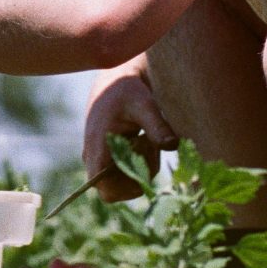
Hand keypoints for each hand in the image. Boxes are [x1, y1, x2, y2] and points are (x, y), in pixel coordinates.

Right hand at [82, 54, 178, 201]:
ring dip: (141, 165)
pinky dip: (140, 160)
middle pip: (115, 188)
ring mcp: (100, 157)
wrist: (116, 79)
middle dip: (137, 174)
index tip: (145, 169)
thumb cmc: (127, 89)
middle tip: (150, 147)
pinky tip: (144, 139)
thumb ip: (157, 125)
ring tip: (148, 138)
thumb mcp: (144, 103)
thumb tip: (173, 146)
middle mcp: (94, 156)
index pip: (103, 186)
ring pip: (123, 180)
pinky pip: (126, 170)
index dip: (125, 188)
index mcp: (97, 146)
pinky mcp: (109, 155)